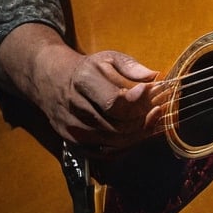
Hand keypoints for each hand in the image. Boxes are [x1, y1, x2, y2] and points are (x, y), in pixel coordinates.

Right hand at [40, 45, 163, 154]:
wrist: (54, 81)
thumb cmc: (89, 69)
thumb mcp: (109, 58)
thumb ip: (132, 67)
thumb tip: (155, 77)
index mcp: (84, 80)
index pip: (113, 102)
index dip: (136, 103)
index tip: (152, 95)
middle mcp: (75, 106)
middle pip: (116, 126)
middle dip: (142, 121)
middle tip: (158, 111)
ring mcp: (72, 127)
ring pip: (112, 143)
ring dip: (136, 136)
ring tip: (151, 122)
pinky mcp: (73, 142)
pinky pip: (104, 153)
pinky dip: (124, 147)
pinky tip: (136, 134)